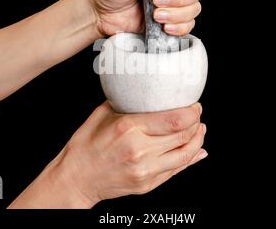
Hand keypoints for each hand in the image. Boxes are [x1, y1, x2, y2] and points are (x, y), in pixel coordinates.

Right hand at [9, 101, 207, 207]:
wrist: (76, 178)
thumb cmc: (85, 144)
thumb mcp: (102, 114)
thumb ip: (127, 102)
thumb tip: (147, 92)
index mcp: (128, 128)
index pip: (175, 120)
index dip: (192, 112)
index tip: (194, 105)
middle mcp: (140, 150)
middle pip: (184, 136)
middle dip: (196, 123)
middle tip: (196, 114)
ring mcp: (145, 171)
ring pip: (185, 155)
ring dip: (197, 140)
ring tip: (199, 129)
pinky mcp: (147, 184)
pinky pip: (176, 170)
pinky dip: (190, 158)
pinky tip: (196, 149)